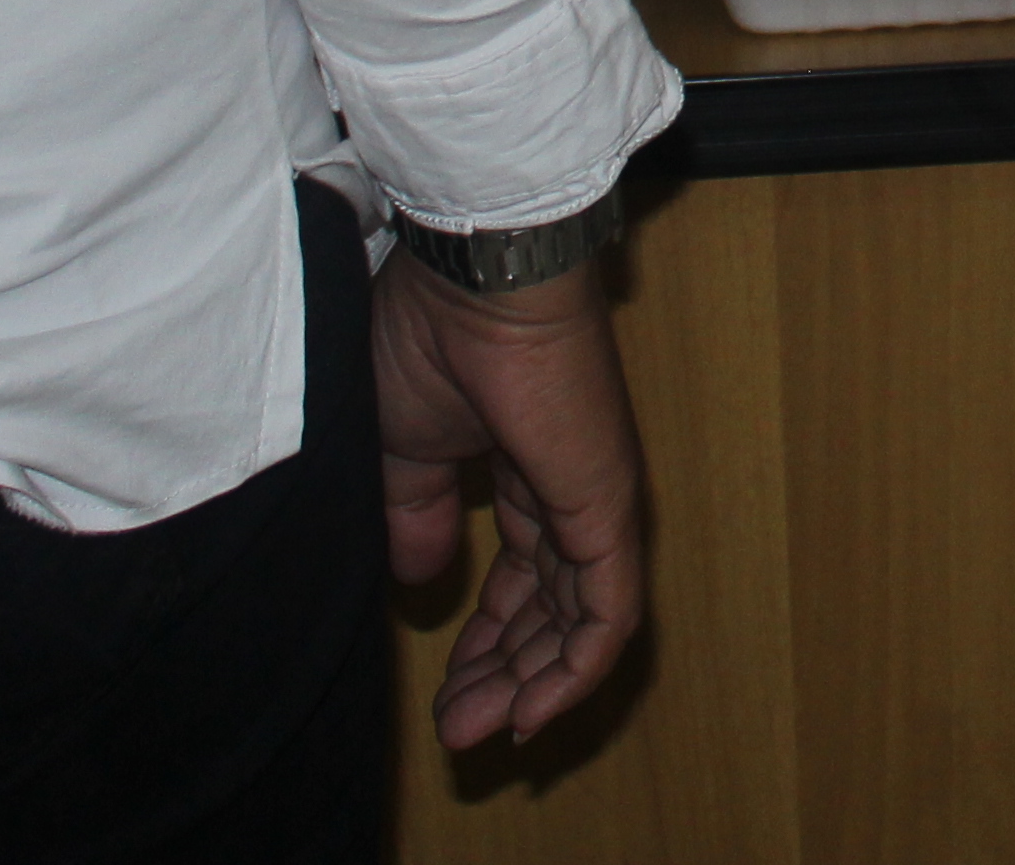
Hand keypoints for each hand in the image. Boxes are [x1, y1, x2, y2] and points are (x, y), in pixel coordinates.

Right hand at [374, 248, 647, 752]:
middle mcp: (570, 490)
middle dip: (500, 674)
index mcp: (525, 469)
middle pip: (547, 608)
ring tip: (475, 731)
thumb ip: (419, 516)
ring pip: (577, 621)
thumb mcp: (404, 448)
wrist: (474, 283)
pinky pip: (607, 613)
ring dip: (528, 685)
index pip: (520, 576)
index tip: (443, 690)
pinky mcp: (609, 509)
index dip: (484, 639)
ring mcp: (597, 501)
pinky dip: (573, 670)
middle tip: (456, 729)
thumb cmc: (432, 339)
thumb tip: (419, 577)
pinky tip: (533, 710)